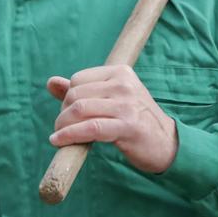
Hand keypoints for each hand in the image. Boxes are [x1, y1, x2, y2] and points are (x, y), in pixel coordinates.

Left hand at [47, 65, 177, 173]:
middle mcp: (124, 84)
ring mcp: (127, 105)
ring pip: (80, 110)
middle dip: (64, 113)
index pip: (78, 79)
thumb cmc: (135, 121)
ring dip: (62, 125)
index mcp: (120, 72)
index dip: (67, 97)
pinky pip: (89, 128)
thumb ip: (81, 90)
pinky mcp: (128, 126)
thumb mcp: (110, 100)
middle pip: (76, 95)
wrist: (167, 144)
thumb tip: (50, 82)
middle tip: (63, 127)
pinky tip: (58, 141)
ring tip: (59, 136)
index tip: (68, 113)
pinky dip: (69, 135)